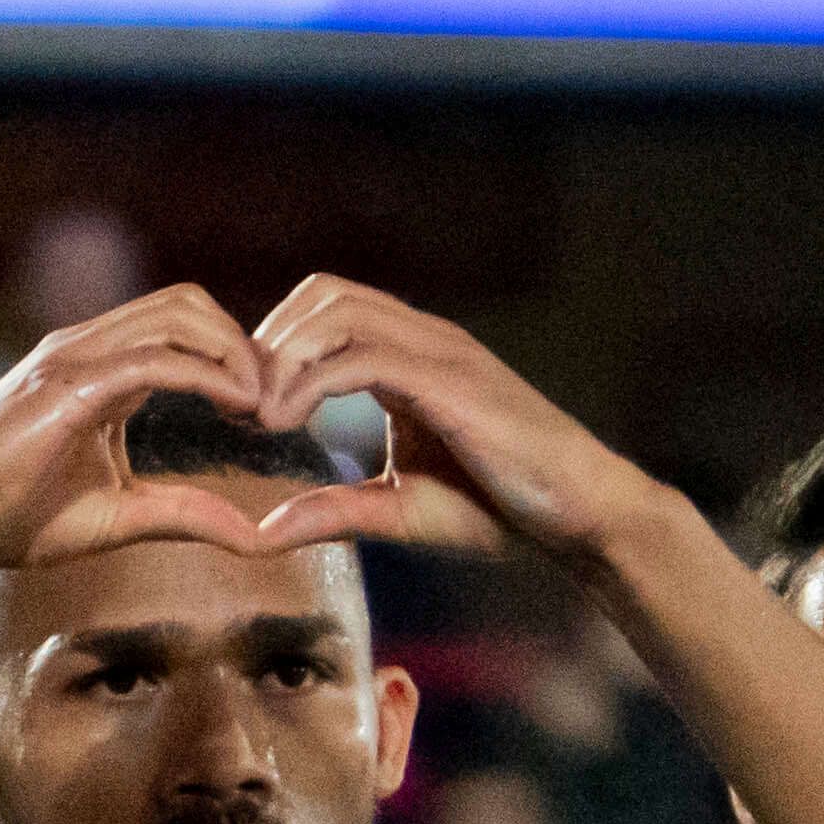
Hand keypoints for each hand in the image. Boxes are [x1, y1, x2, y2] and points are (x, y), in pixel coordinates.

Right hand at [0, 284, 329, 594]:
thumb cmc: (12, 520)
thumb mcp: (117, 517)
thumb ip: (183, 515)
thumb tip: (251, 536)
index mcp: (101, 370)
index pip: (183, 328)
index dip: (235, 357)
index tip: (269, 410)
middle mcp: (88, 348)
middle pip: (188, 303)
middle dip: (244, 341)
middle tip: (278, 400)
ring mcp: (73, 358)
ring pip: (177, 314)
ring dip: (233, 351)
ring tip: (263, 405)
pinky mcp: (64, 384)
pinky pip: (152, 358)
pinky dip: (205, 375)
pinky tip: (237, 408)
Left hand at [232, 277, 631, 570]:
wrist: (579, 515)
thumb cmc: (503, 510)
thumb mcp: (399, 512)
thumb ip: (333, 511)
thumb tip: (264, 531)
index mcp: (413, 356)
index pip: (328, 311)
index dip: (277, 348)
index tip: (248, 409)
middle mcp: (426, 338)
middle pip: (324, 292)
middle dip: (271, 341)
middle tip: (244, 407)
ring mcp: (441, 351)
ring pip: (338, 310)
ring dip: (284, 356)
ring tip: (261, 417)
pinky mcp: (450, 380)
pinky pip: (363, 356)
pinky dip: (311, 383)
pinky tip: (286, 423)